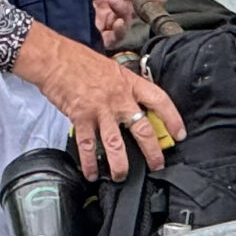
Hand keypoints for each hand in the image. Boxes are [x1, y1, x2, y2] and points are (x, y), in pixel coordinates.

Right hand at [12, 24, 186, 181]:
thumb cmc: (80, 60)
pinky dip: (89, 162)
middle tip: (157, 165)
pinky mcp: (81, 118)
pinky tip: (91, 173)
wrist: (55, 58)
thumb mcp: (111, 68)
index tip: (179, 134)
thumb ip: (123, 86)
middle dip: (152, 151)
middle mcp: (118, 98)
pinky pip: (88, 145)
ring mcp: (100, 110)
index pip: (159, 101)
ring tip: (121, 176)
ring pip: (115, 144)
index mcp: (129, 83)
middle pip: (142, 129)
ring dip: (120, 164)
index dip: (173, 118)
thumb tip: (131, 102)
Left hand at [88, 0, 166, 49]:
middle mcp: (107, 5)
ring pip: (127, 19)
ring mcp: (103, 21)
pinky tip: (118, 21)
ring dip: (126, 10)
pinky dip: (120, 29)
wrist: (45, 0)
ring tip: (115, 1)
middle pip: (134, 5)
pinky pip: (116, 36)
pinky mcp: (98, 36)